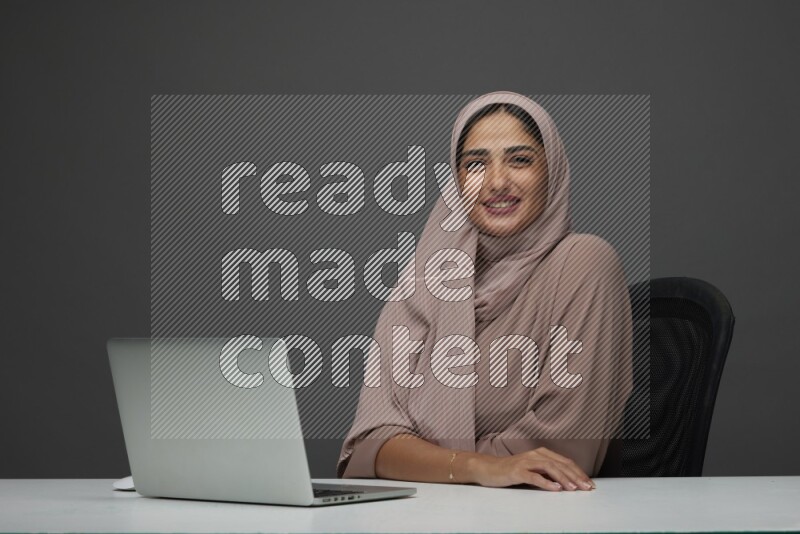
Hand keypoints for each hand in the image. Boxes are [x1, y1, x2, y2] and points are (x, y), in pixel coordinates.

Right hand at [471, 447, 595, 490]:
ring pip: (550, 468)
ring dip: (564, 479)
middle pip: (560, 464)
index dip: (579, 472)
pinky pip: (534, 476)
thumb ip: (547, 473)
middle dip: (576, 476)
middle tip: (587, 487)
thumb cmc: (511, 471)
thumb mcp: (532, 470)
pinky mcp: (517, 471)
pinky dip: (546, 483)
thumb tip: (568, 483)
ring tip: (574, 488)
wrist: (488, 468)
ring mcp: (526, 462)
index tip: (589, 483)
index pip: (565, 462)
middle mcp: (535, 455)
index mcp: (541, 453)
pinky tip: (555, 489)